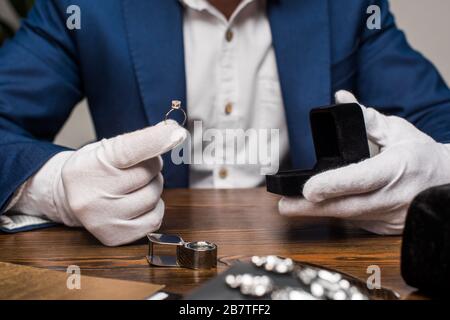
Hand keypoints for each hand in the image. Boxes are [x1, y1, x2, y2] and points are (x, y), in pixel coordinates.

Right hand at [52, 120, 186, 245]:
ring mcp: (102, 219)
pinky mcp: (114, 236)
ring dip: (153, 187)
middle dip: (151, 166)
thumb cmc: (96, 169)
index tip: (177, 133)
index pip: (127, 151)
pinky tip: (139, 203)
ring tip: (135, 186)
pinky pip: (154, 220)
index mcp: (89, 165)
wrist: (72, 197)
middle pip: (147, 173)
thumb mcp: (107, 149)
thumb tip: (173, 130)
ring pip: (153, 196)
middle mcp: (92, 195)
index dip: (155, 141)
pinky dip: (154, 208)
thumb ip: (139, 141)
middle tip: (136, 168)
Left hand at [279, 91, 449, 234]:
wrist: (448, 182)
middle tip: (284, 206)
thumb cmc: (421, 155)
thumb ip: (366, 117)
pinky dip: (339, 214)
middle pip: (348, 207)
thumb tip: (341, 98)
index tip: (308, 189)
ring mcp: (392, 217)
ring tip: (293, 206)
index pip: (361, 179)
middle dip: (312, 208)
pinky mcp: (387, 228)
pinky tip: (324, 207)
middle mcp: (395, 196)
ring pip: (350, 217)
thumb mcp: (398, 130)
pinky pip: (357, 221)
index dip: (333, 185)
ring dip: (320, 212)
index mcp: (397, 167)